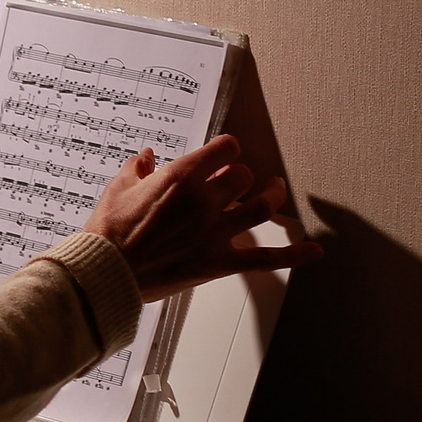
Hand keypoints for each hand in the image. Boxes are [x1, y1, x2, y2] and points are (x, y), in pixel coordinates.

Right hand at [81, 136, 323, 301]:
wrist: (106, 273)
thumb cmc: (107, 231)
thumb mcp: (117, 189)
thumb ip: (137, 169)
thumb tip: (147, 156)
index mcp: (181, 177)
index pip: (225, 148)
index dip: (226, 149)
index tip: (221, 155)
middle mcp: (204, 201)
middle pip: (242, 176)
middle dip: (239, 175)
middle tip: (234, 180)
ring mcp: (215, 232)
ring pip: (261, 206)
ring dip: (272, 195)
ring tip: (274, 190)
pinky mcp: (219, 263)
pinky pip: (265, 260)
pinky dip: (293, 255)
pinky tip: (315, 252)